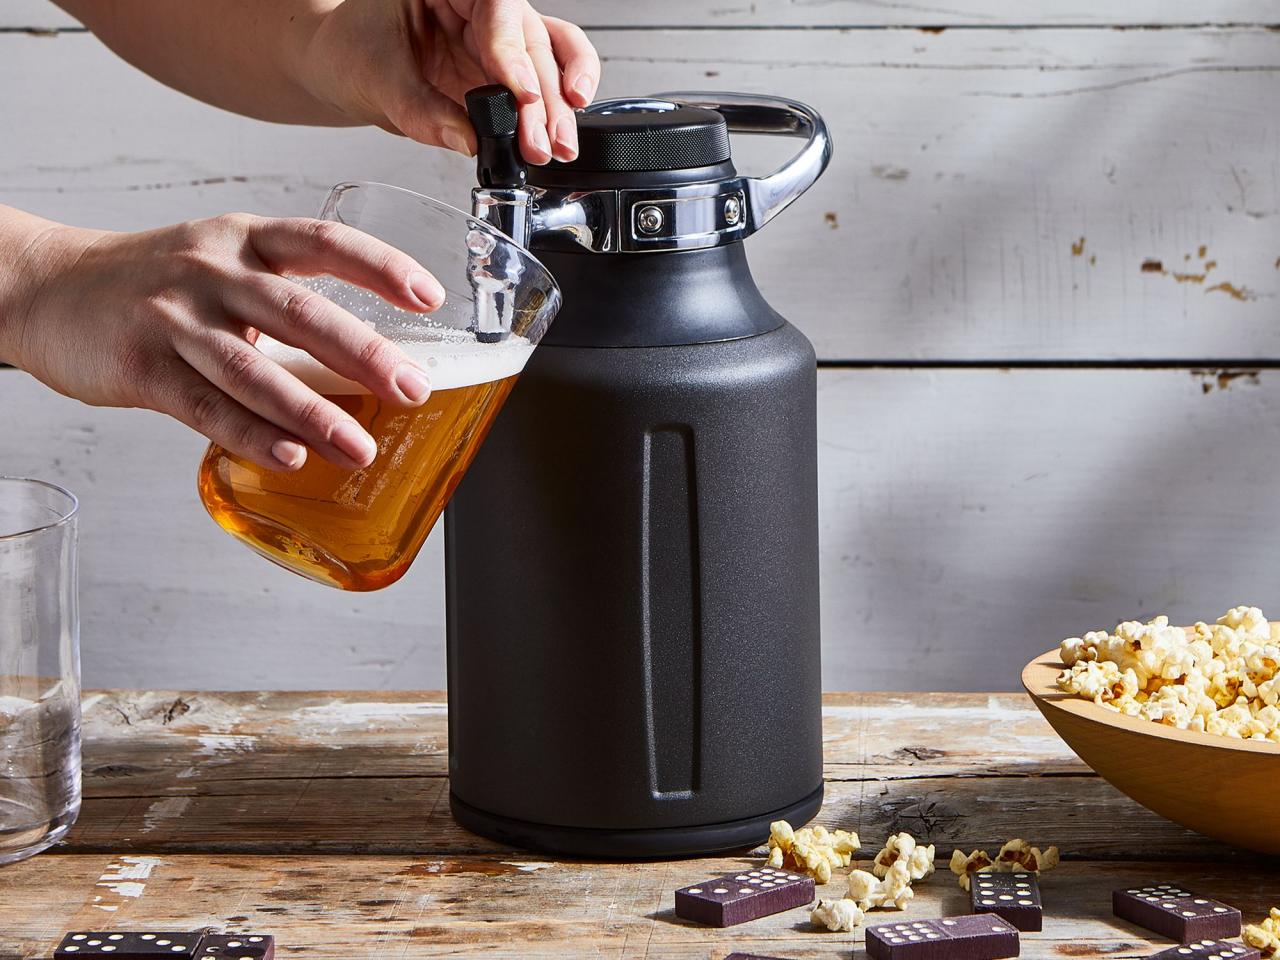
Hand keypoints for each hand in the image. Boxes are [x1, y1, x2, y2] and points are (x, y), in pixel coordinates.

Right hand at [7, 213, 445, 471]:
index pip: (324, 241)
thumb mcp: (220, 266)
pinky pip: (206, 407)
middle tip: (412, 388)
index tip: (429, 296)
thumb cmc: (152, 283)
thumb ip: (285, 302)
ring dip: (314, 412)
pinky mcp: (142, 367)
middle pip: (300, 312)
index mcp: (244, 239)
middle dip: (363, 354)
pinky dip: (252, 435)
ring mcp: (174, 318)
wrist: (46, 288)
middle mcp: (213, 271)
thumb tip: (367, 362)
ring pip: (254, 368)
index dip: (381, 266)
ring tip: (359, 448)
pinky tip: (291, 456)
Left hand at [299, 0, 600, 163]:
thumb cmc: (352, 51)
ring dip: (556, 108)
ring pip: (546, 62)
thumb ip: (420, 110)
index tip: (518, 91)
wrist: (345, 71)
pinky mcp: (502, 72)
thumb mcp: (377, 79)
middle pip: (529, 40)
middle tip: (541, 139)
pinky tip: (561, 134)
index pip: (496, 5)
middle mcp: (480, 7)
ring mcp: (496, 39)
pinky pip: (541, 84)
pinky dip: (554, 111)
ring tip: (557, 146)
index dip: (512, 48)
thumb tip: (465, 139)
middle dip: (541, 94)